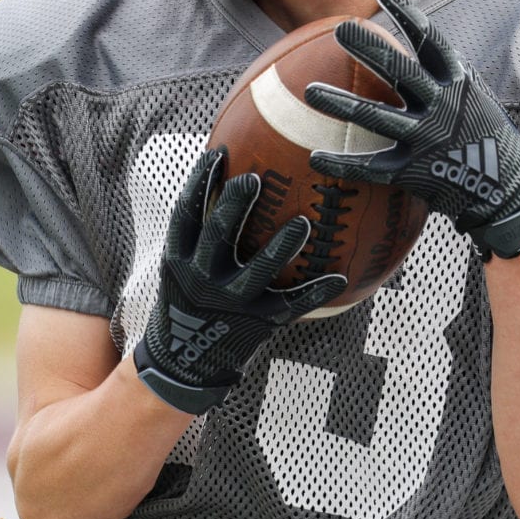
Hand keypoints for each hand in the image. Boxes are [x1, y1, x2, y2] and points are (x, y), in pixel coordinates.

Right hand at [134, 150, 345, 412]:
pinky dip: (316, 292)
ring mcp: (232, 303)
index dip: (199, 183)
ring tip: (303, 223)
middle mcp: (203, 279)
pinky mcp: (259, 323)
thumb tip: (223, 181)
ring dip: (281, 245)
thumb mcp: (179, 268)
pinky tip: (340, 277)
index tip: (216, 154)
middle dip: (235, 205)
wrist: (183, 364)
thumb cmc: (188, 301)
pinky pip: (292, 305)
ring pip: (258, 270)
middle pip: (218, 234)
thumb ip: (198, 234)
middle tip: (254, 178)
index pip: (186, 215)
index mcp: (180, 261)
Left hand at [305, 0, 519, 260]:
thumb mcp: (474, 97)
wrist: (507, 191)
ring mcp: (425, 139)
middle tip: (341, 29)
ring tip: (310, 91)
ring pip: (376, 116)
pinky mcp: (412, 171)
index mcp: (458, 84)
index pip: (431, 41)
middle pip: (399, 71)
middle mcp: (441, 107)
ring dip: (340, 103)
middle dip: (369, 48)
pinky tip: (314, 157)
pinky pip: (370, 166)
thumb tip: (415, 45)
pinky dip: (341, 163)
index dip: (408, 15)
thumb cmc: (485, 138)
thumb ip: (443, 76)